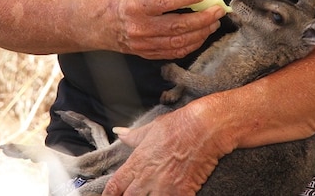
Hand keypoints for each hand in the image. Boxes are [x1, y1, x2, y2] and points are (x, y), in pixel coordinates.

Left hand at [102, 104, 231, 195]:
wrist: (205, 128)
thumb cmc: (179, 125)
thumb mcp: (152, 128)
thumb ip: (133, 136)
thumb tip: (119, 133)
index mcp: (138, 161)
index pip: (116, 185)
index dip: (109, 194)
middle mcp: (148, 177)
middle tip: (130, 195)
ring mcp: (164, 187)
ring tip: (151, 194)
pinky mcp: (182, 192)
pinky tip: (170, 195)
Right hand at [107, 0, 225, 59]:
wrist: (103, 26)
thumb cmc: (124, 4)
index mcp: (136, 7)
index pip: (165, 1)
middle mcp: (141, 27)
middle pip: (178, 25)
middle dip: (203, 18)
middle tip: (217, 10)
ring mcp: (145, 44)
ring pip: (179, 42)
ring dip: (201, 32)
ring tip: (213, 22)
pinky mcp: (149, 55)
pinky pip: (175, 53)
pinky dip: (192, 44)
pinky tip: (201, 36)